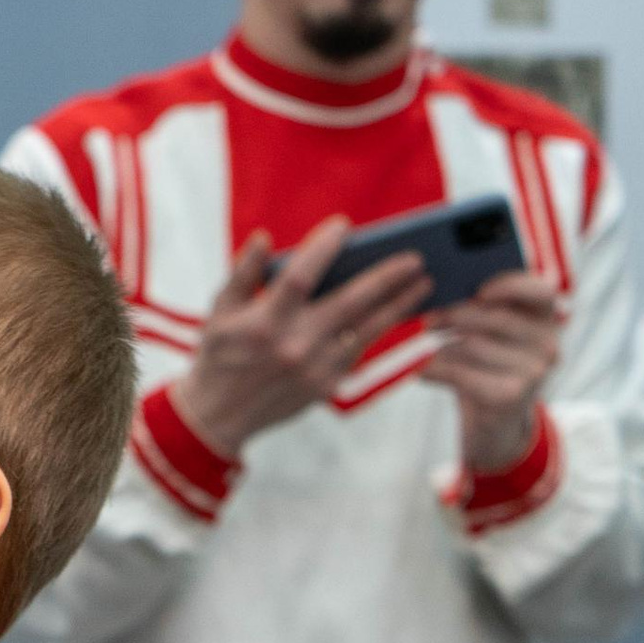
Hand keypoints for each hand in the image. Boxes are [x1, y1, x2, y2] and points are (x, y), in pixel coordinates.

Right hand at [169, 220, 428, 463]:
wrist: (219, 417)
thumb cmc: (219, 354)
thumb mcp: (219, 310)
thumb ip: (243, 272)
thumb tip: (264, 237)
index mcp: (263, 322)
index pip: (299, 277)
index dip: (322, 248)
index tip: (344, 225)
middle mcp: (293, 345)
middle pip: (350, 302)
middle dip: (386, 277)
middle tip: (415, 257)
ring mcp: (314, 368)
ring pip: (367, 329)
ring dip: (399, 304)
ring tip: (424, 282)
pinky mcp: (326, 386)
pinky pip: (361, 350)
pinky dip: (381, 328)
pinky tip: (399, 309)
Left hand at [429, 266, 561, 477]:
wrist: (496, 426)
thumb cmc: (489, 369)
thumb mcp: (494, 336)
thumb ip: (485, 309)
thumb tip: (444, 284)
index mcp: (547, 320)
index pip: (540, 291)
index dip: (509, 285)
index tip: (478, 290)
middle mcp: (548, 344)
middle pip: (496, 318)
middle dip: (456, 315)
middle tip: (428, 319)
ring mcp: (534, 371)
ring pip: (475, 345)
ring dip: (443, 345)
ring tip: (428, 346)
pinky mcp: (512, 396)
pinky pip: (463, 374)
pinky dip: (437, 370)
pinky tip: (422, 372)